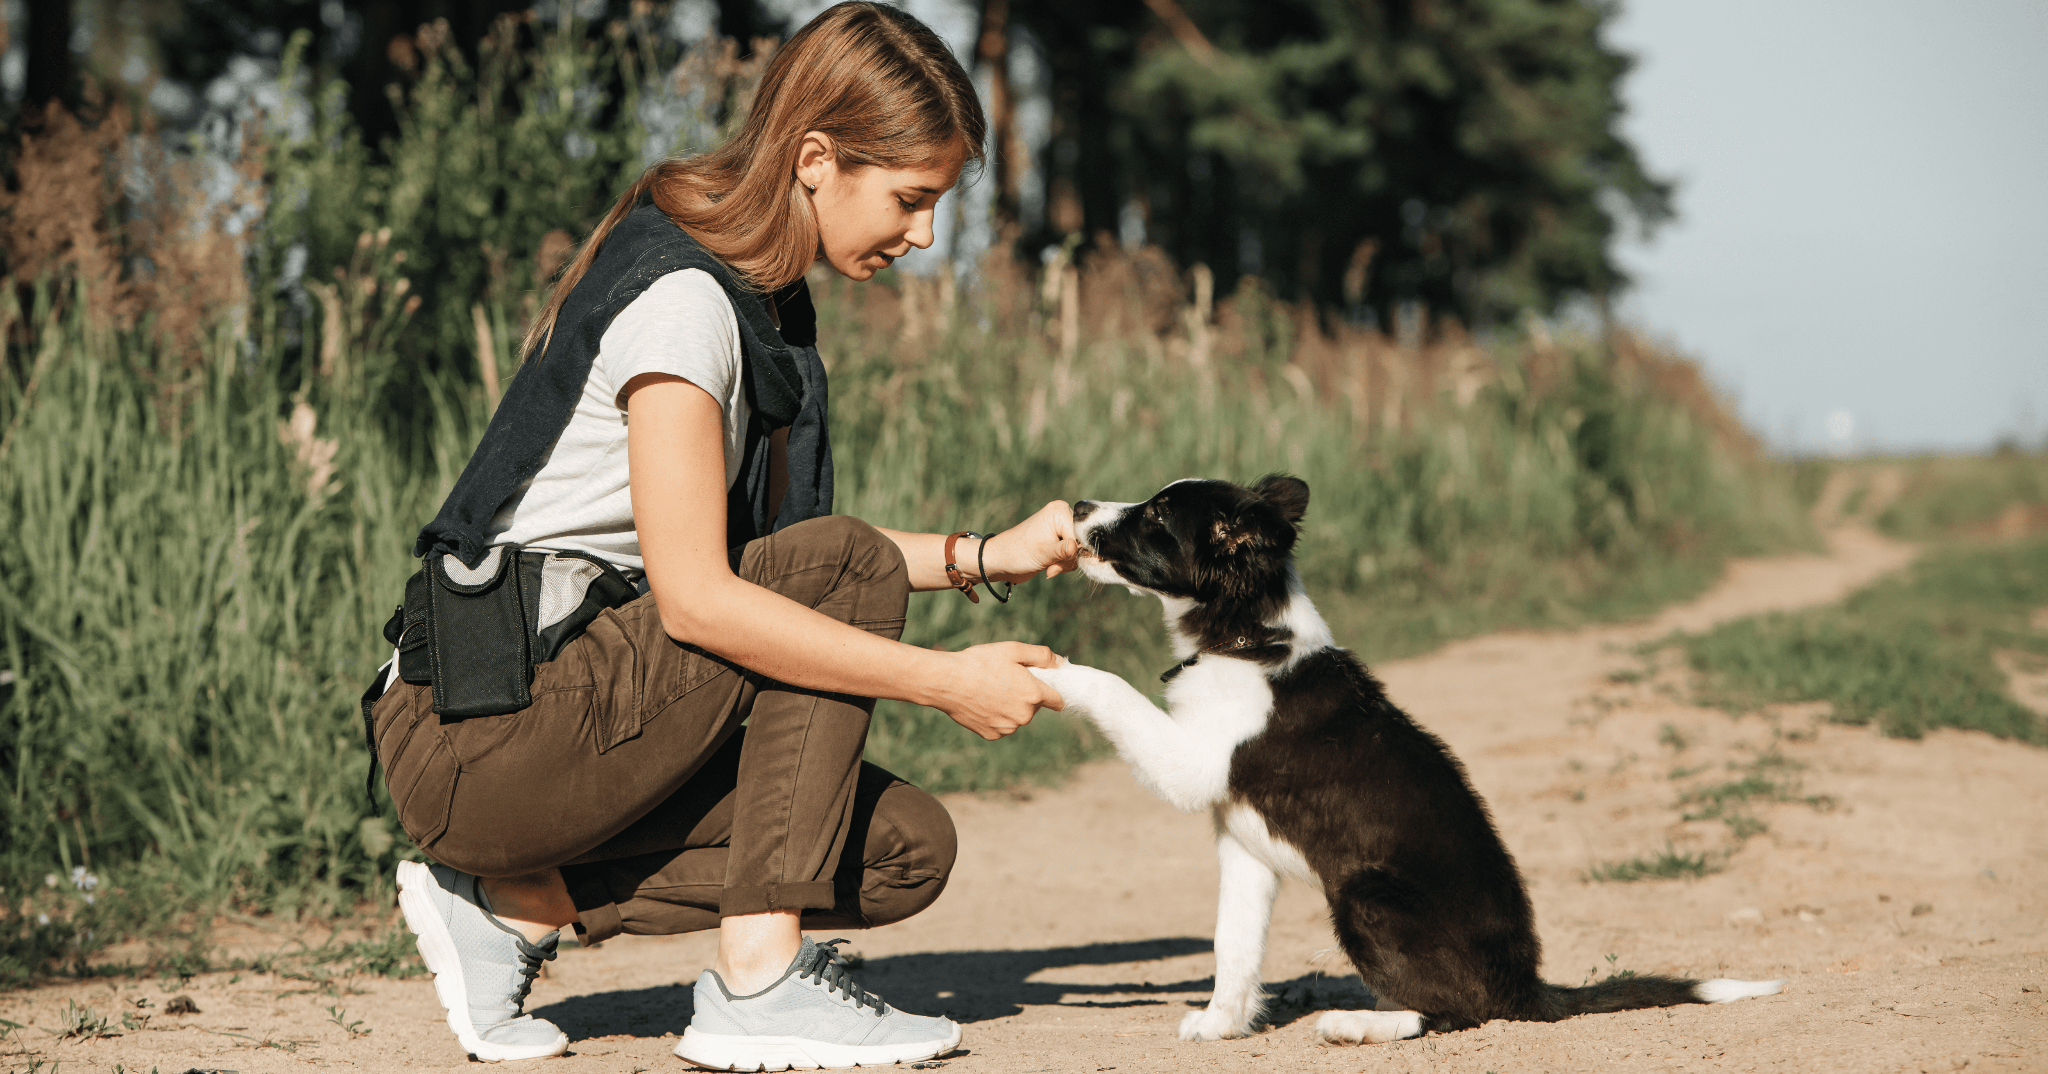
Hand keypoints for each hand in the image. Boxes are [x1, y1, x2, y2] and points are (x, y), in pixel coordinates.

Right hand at [926, 642, 1065, 739]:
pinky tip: (982, 702)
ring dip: (1011, 706)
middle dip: (1026, 695)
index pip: (1058, 700)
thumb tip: (1061, 663)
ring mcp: (1008, 728)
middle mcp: (1024, 716)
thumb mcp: (1013, 650)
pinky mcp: (992, 735)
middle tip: (1005, 680)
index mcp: (1033, 694)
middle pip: (1035, 707)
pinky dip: (996, 716)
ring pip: (1018, 717)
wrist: (947, 682)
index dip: (1052, 691)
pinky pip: (1002, 725)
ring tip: (990, 690)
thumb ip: (1042, 656)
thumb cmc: (980, 662)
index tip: (1043, 684)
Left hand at [980, 501, 1081, 583]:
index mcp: (1059, 511)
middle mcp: (1063, 516)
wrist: (1001, 561)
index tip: (1059, 561)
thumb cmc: (1018, 553)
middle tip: (1051, 566)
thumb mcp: (1044, 553)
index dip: (1075, 551)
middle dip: (1069, 559)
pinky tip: (1050, 567)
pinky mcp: (1060, 540)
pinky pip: (1073, 555)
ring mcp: (1062, 528)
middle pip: (1082, 542)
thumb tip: (1084, 550)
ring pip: (1079, 551)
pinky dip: (1064, 564)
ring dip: (1065, 564)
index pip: (1082, 534)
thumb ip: (1065, 551)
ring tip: (1049, 567)